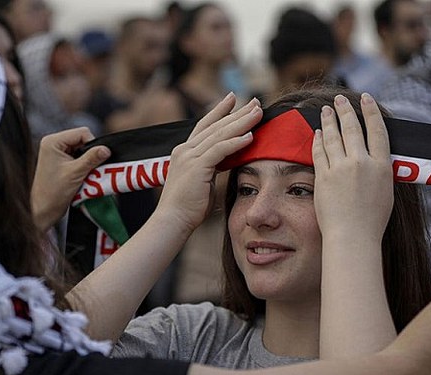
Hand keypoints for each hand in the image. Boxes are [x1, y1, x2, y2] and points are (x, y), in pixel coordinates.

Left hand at [31, 128, 110, 231]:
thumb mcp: (76, 173)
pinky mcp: (61, 162)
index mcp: (53, 141)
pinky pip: (79, 158)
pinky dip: (84, 166)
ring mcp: (57, 153)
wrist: (43, 210)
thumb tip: (106, 149)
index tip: (97, 160)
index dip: (93, 145)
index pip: (82, 133)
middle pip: (82, 140)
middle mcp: (53, 144)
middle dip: (90, 154)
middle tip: (91, 169)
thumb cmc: (53, 193)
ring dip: (88, 162)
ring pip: (82, 150)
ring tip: (84, 175)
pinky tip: (82, 177)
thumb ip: (92, 159)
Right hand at [156, 93, 261, 232]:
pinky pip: (220, 149)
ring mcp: (189, 157)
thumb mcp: (200, 182)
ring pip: (220, 134)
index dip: (219, 111)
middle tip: (255, 101)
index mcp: (184, 152)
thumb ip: (210, 169)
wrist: (172, 221)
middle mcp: (185, 150)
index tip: (232, 98)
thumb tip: (224, 164)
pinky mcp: (197, 166)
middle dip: (237, 112)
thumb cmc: (187, 208)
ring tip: (258, 113)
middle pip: (215, 126)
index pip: (204, 126)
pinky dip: (236, 142)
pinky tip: (250, 135)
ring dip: (241, 122)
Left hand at [312, 93, 393, 242]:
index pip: (377, 130)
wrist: (353, 236)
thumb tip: (375, 160)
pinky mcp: (324, 177)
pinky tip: (316, 133)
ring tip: (326, 110)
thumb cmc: (371, 221)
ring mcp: (341, 169)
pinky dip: (318, 140)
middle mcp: (362, 162)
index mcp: (382, 166)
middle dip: (345, 110)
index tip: (366, 99)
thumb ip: (380, 172)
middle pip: (353, 128)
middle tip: (339, 99)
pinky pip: (319, 152)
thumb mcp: (386, 192)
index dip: (371, 112)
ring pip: (334, 136)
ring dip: (329, 120)